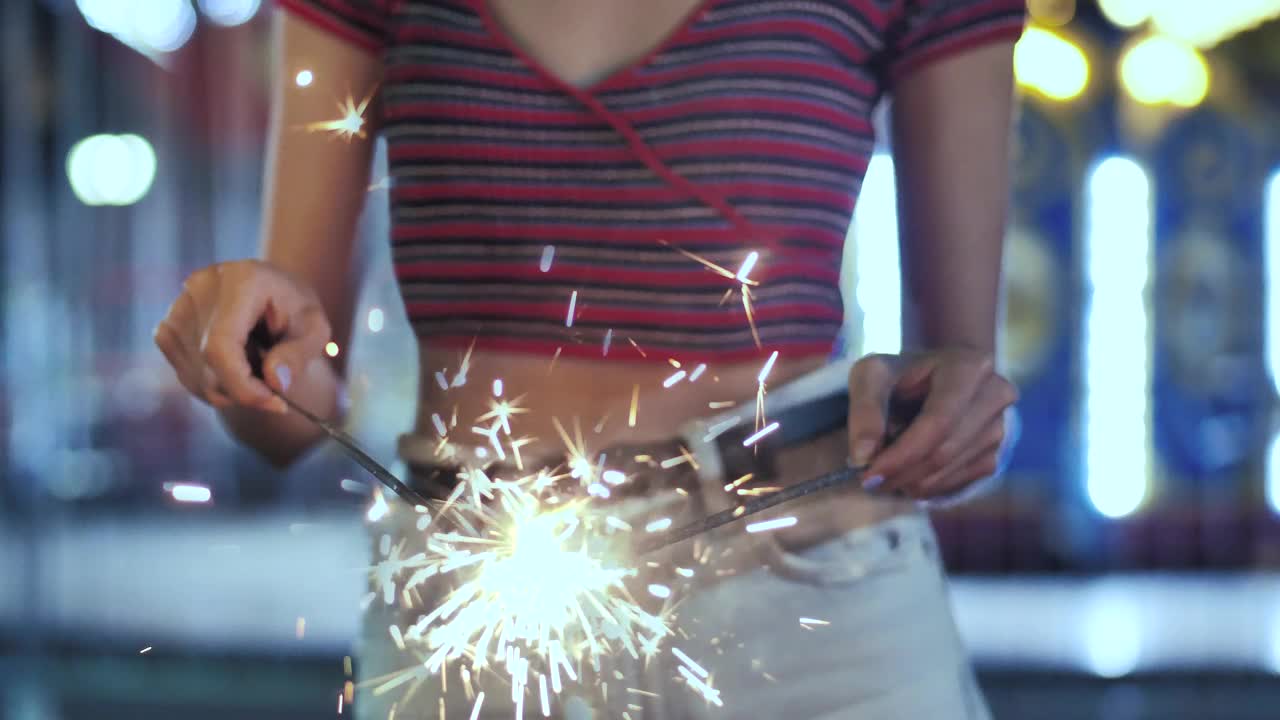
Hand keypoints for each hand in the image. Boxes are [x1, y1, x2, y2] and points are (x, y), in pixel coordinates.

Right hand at [154, 260, 330, 413]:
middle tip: (275, 388)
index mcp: (241, 280)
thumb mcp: (315, 331)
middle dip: (244, 389)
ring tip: (258, 365)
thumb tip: (276, 382)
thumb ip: (299, 355)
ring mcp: (178, 307)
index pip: (221, 345)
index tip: (274, 402)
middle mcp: (201, 287)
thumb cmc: (296, 312)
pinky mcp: (167, 326)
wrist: (274, 296)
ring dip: (231, 389)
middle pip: (208, 363)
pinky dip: (213, 386)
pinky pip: (185, 374)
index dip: (242, 384)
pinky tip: (237, 369)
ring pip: (196, 375)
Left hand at [846, 349, 1016, 499]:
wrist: (928, 379)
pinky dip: (924, 486)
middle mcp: (994, 395)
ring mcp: (999, 428)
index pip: (938, 421)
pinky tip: (905, 473)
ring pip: (949, 471)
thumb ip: (864, 410)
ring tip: (882, 474)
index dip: (903, 453)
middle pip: (944, 450)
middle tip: (868, 482)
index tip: (868, 474)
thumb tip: (863, 456)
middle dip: (901, 472)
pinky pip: (957, 482)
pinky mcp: (993, 454)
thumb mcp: (871, 376)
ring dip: (909, 482)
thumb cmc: (898, 375)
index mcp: (968, 366)